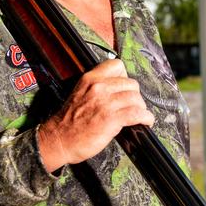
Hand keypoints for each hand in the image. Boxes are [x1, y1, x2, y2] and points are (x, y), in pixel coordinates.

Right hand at [37, 59, 153, 172]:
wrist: (60, 139)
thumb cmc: (69, 121)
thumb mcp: (80, 93)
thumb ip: (97, 88)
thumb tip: (119, 89)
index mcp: (90, 78)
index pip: (117, 65)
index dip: (125, 76)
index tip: (124, 88)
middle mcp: (98, 87)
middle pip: (131, 83)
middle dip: (134, 96)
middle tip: (131, 106)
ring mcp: (105, 103)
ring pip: (136, 98)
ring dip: (141, 108)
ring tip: (138, 115)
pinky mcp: (111, 119)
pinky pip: (137, 114)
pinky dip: (146, 118)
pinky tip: (146, 121)